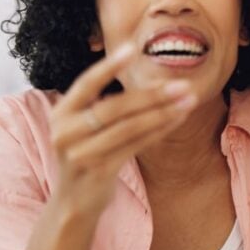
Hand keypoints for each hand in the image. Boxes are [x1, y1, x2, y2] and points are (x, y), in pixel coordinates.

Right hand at [48, 43, 195, 216]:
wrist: (72, 201)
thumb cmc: (87, 155)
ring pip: (128, 128)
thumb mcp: (83, 126)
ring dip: (162, 112)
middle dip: (151, 94)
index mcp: (61, 112)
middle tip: (181, 84)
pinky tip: (177, 119)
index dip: (109, 66)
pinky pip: (134, 146)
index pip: (86, 83)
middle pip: (114, 107)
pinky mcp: (97, 171)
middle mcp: (65, 131)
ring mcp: (80, 153)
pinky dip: (159, 131)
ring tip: (188, 100)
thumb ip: (105, 105)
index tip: (133, 48)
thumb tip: (154, 81)